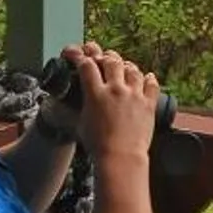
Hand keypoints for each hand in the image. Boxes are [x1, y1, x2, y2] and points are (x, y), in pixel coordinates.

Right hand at [66, 42, 159, 164]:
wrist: (121, 157)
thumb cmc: (98, 145)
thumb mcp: (78, 124)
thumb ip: (72, 108)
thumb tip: (61, 103)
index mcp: (96, 94)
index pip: (87, 65)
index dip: (80, 57)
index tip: (77, 55)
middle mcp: (116, 90)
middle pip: (111, 61)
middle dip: (104, 56)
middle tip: (101, 56)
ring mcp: (134, 95)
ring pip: (132, 69)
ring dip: (126, 65)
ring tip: (123, 65)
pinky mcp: (148, 103)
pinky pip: (151, 84)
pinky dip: (148, 78)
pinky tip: (147, 76)